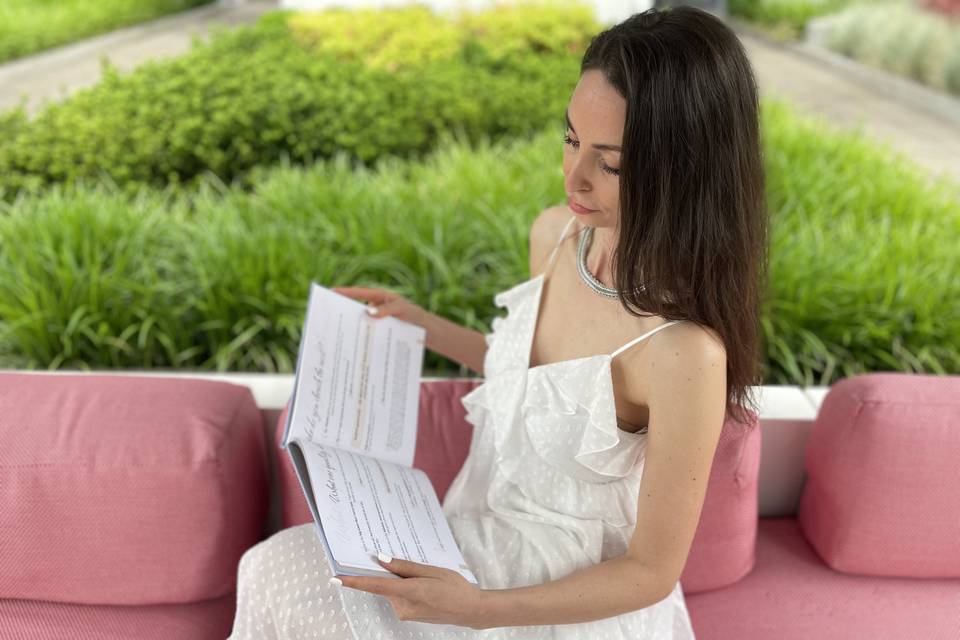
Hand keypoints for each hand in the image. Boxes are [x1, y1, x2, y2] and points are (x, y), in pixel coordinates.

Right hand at [331, 286, 427, 327]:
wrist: (424, 329)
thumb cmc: (413, 314)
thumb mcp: (402, 310)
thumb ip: (387, 310)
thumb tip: (369, 312)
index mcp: (377, 296)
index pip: (357, 293)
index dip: (344, 292)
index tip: (330, 291)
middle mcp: (374, 306)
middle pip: (354, 307)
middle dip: (341, 310)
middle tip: (327, 314)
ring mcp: (375, 318)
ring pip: (359, 320)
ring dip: (349, 326)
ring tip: (335, 332)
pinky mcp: (377, 329)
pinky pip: (366, 331)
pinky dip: (359, 336)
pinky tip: (352, 345)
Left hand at [332, 555, 489, 629]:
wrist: (470, 610)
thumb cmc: (455, 588)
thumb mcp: (432, 570)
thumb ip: (405, 566)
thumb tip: (382, 560)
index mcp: (409, 592)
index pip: (375, 585)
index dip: (353, 582)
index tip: (336, 578)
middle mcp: (403, 605)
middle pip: (384, 585)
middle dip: (384, 572)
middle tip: (390, 558)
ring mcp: (406, 612)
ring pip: (392, 591)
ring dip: (398, 580)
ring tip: (422, 574)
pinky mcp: (409, 614)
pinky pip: (399, 597)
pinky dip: (403, 588)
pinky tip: (421, 584)